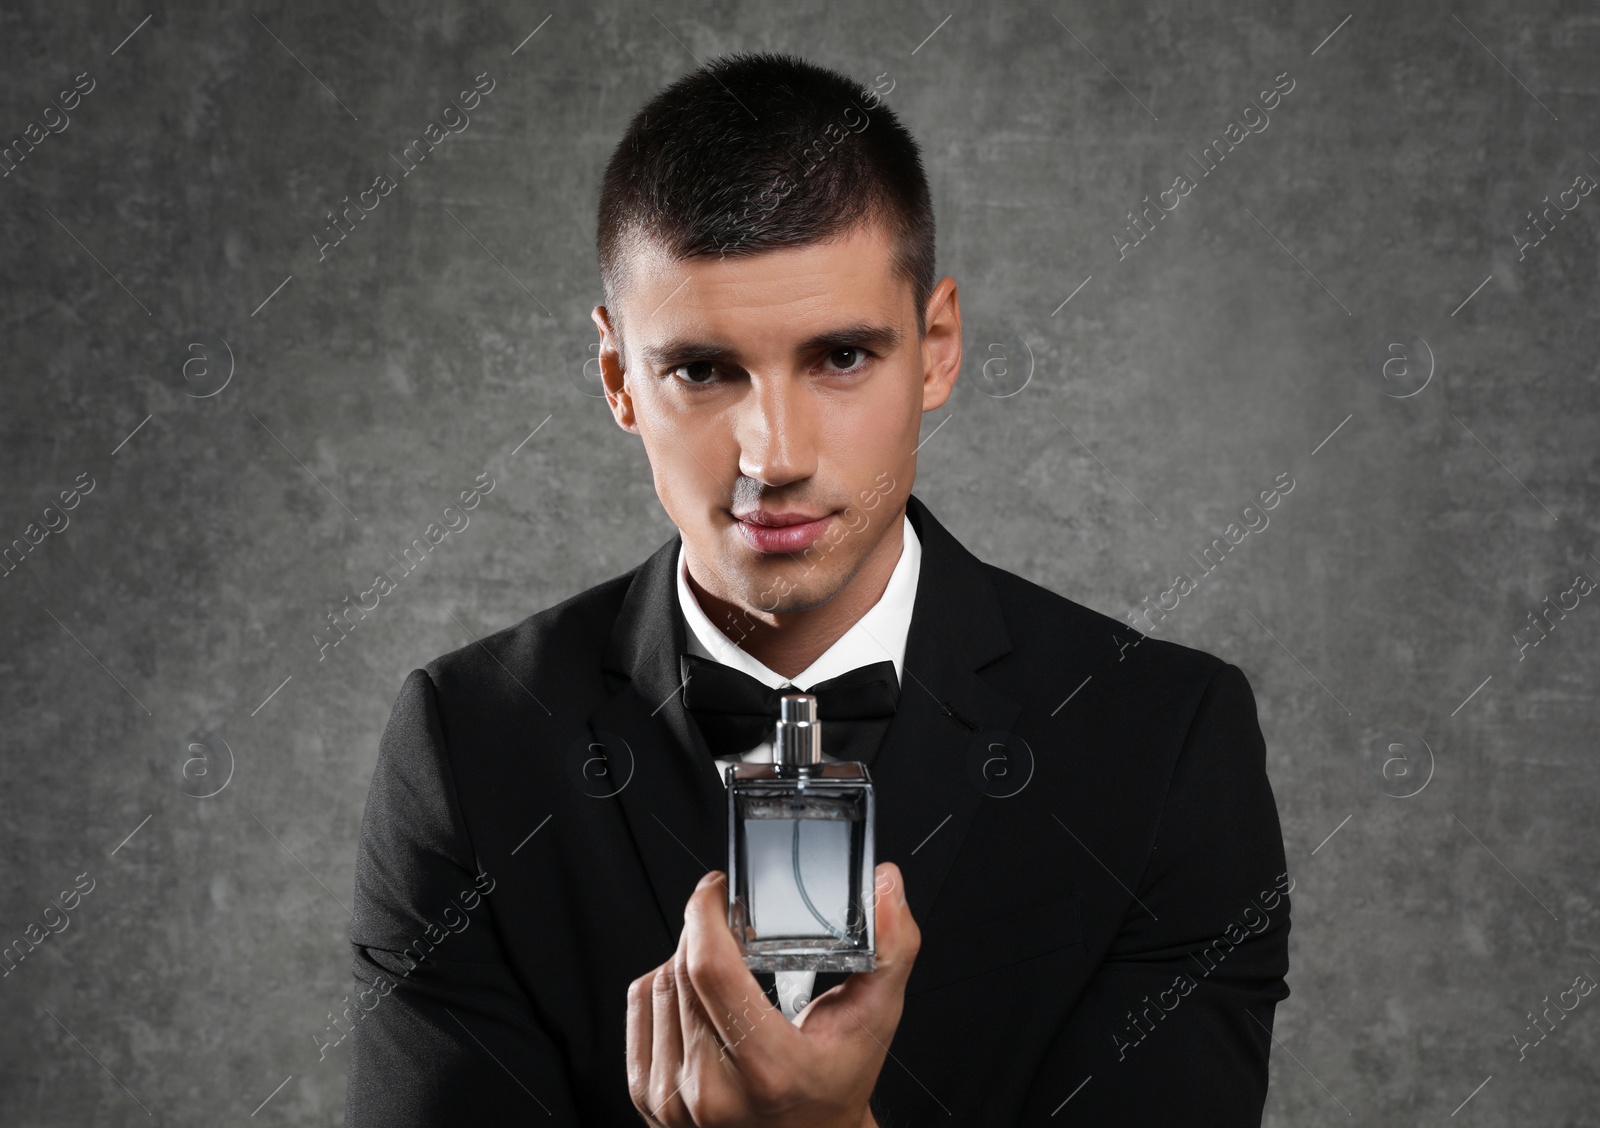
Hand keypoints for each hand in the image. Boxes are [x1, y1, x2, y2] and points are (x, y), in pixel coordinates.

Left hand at [626, 862, 918, 1126]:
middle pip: (683, 972)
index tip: (717, 888)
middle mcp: (713, 1091)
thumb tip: (887, 884)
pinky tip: (692, 989)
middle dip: (702, 930)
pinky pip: (642, 1009)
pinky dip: (663, 984)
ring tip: (718, 958)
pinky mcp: (649, 1098)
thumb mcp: (875, 1019)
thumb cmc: (836, 1084)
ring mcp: (674, 1099)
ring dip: (682, 956)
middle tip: (727, 917)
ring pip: (659, 986)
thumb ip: (890, 948)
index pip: (713, 970)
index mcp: (768, 1070)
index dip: (707, 914)